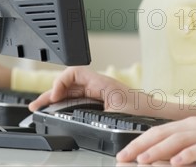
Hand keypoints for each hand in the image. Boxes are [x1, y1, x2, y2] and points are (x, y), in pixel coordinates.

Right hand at [28, 66, 150, 112]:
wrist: (159, 114)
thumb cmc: (144, 111)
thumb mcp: (117, 114)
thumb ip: (96, 116)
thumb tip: (80, 122)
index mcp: (101, 83)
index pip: (74, 73)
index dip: (60, 83)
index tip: (54, 97)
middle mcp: (100, 85)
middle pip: (69, 84)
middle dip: (51, 93)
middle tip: (36, 105)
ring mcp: (101, 93)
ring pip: (73, 91)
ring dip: (58, 98)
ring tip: (43, 108)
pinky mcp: (103, 101)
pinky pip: (80, 99)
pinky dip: (68, 103)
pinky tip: (61, 111)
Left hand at [116, 117, 195, 165]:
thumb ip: (191, 148)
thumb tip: (171, 159)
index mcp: (193, 124)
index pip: (159, 131)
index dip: (139, 141)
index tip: (124, 152)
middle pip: (163, 133)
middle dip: (140, 145)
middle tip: (123, 157)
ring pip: (178, 140)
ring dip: (158, 150)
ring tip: (142, 161)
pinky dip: (188, 155)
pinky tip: (176, 162)